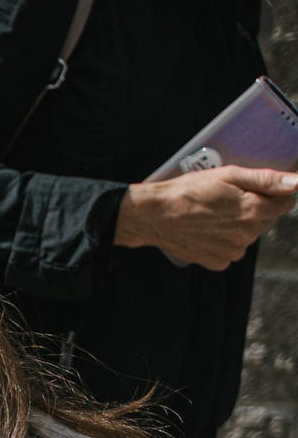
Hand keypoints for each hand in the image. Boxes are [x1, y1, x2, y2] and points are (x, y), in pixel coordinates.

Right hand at [116, 167, 297, 269]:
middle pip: (266, 220)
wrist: (153, 216)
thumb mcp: (228, 175)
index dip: (273, 194)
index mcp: (253, 210)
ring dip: (238, 226)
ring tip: (213, 216)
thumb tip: (296, 183)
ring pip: (248, 236)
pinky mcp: (217, 262)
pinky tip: (207, 231)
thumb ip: (266, 180)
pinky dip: (223, 242)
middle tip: (227, 200)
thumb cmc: (188, 191)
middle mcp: (247, 234)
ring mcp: (232, 251)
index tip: (254, 190)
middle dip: (254, 209)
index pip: (285, 203)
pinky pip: (231, 251)